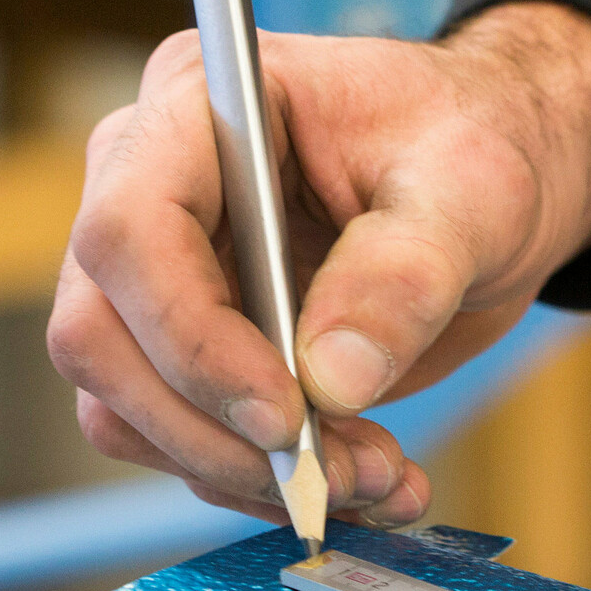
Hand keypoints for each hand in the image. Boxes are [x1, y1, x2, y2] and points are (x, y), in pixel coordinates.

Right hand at [49, 0, 590, 526]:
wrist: (491, 187)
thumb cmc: (477, 146)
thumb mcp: (475, 191)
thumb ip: (407, 272)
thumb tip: (331, 379)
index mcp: (199, 106)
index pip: (129, 229)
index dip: (189, 336)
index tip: (286, 414)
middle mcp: (146, 188)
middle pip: (99, 335)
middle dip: (213, 429)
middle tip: (336, 476)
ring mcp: (153, 276)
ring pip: (124, 407)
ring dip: (241, 471)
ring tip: (373, 480)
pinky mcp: (183, 351)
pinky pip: (176, 441)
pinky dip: (261, 483)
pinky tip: (363, 482)